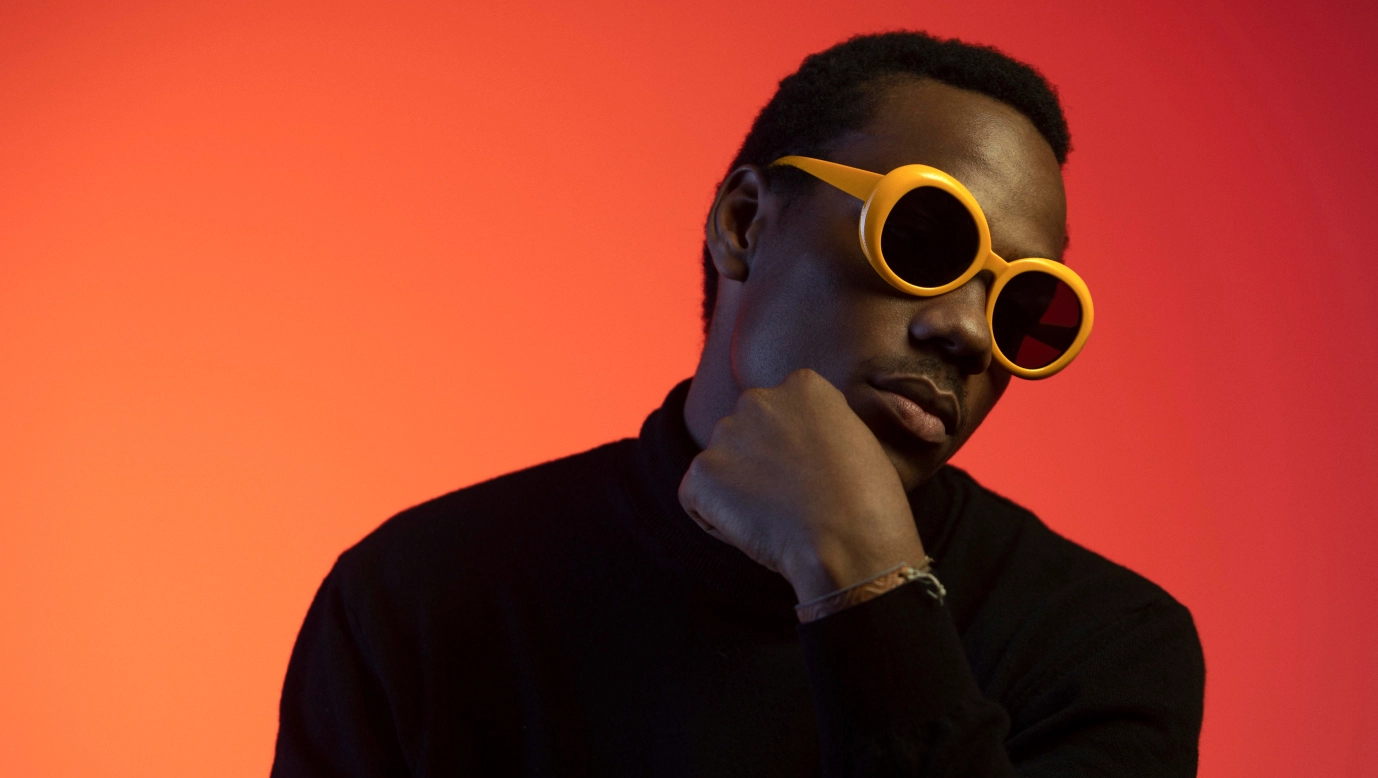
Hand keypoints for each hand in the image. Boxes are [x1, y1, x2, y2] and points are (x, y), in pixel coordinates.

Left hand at [678, 369, 927, 602]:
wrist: (849, 543)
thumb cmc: (869, 503)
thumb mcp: (857, 440)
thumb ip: (819, 426)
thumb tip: (796, 442)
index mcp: (802, 385)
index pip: (780, 411)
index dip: (792, 449)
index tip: (813, 475)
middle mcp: (758, 399)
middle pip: (746, 432)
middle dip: (758, 462)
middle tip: (790, 499)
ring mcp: (725, 434)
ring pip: (721, 464)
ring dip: (737, 489)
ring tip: (776, 517)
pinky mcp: (701, 473)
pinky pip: (696, 496)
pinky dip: (715, 518)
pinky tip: (753, 530)